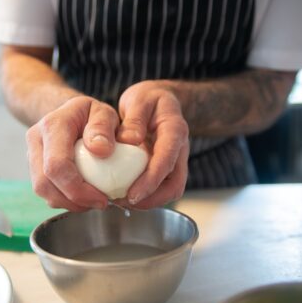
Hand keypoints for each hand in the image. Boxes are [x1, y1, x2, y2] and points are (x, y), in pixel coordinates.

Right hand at [26, 96, 118, 210]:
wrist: (72, 113)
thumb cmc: (90, 114)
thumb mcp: (104, 113)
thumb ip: (103, 127)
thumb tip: (100, 150)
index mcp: (53, 125)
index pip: (57, 165)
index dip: (77, 189)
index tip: (102, 198)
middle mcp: (36, 140)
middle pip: (44, 183)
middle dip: (73, 201)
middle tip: (100, 203)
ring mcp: (32, 155)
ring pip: (43, 191)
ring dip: (69, 203)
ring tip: (93, 201)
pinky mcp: (35, 168)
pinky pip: (46, 191)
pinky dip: (65, 200)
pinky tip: (83, 197)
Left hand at [116, 80, 189, 208]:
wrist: (161, 101)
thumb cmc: (150, 99)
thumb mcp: (140, 99)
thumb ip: (135, 119)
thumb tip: (129, 141)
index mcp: (175, 131)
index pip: (167, 160)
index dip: (151, 180)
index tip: (132, 194)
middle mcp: (179, 150)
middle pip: (174, 185)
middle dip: (151, 199)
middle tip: (124, 203)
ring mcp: (175, 161)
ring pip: (169, 190)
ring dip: (148, 201)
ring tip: (122, 202)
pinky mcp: (167, 168)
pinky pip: (160, 188)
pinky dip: (145, 195)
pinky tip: (125, 194)